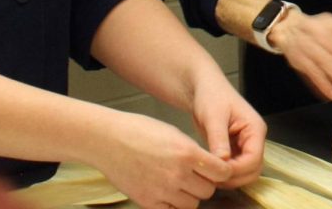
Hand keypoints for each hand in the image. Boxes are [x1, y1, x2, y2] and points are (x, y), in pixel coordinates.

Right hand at [94, 111, 232, 208]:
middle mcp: (178, 174)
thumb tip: (209, 166)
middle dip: (205, 184)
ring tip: (178, 183)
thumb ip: (192, 152)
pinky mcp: (148, 202)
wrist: (108, 140)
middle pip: (208, 191)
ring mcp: (163, 190)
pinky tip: (166, 192)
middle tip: (195, 176)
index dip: (222, 172)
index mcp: (187, 152)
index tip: (219, 171)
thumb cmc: (139, 131)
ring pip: (192, 204)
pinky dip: (173, 205)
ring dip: (190, 196)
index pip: (222, 172)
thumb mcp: (173, 133)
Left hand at [189, 71, 266, 188]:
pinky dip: (225, 174)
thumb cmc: (210, 95)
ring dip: (230, 178)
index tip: (217, 172)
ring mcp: (246, 146)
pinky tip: (210, 172)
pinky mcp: (235, 150)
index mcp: (255, 129)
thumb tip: (223, 161)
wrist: (202, 89)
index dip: (237, 170)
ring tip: (210, 176)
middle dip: (234, 177)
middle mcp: (254, 140)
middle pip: (253, 170)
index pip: (254, 159)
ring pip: (245, 173)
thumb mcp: (213, 115)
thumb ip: (219, 138)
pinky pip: (235, 169)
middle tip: (212, 178)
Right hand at [270, 9, 331, 100]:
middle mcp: (314, 42)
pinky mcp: (298, 63)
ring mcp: (305, 53)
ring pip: (318, 69)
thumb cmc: (316, 27)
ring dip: (330, 83)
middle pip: (328, 60)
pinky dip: (318, 86)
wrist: (288, 28)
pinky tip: (327, 96)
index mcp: (326, 31)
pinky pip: (308, 76)